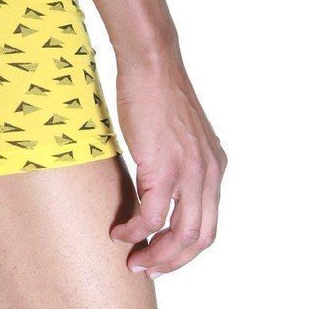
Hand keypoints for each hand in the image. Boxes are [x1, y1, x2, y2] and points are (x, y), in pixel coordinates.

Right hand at [110, 57, 226, 277]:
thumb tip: (155, 185)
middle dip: (173, 261)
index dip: (186, 248)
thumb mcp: (179, 133)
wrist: (151, 64)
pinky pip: (153, 216)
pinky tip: (119, 231)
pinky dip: (135, 230)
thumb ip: (177, 160)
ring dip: (157, 255)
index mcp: (214, 166)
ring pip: (181, 235)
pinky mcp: (164, 167)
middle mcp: (209, 173)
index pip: (208, 223)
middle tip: (148, 268)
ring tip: (133, 260)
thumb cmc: (156, 90)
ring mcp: (189, 172)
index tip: (162, 254)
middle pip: (200, 238)